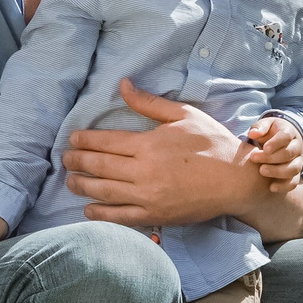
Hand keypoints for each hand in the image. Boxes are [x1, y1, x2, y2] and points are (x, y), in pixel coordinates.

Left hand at [60, 79, 261, 228]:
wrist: (236, 180)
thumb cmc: (212, 144)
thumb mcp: (183, 114)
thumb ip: (148, 103)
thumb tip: (122, 85)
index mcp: (149, 144)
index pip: (106, 141)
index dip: (85, 140)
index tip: (72, 139)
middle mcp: (144, 171)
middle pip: (100, 166)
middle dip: (78, 162)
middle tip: (65, 159)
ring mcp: (149, 196)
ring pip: (104, 192)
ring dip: (82, 187)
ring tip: (70, 182)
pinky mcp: (155, 216)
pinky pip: (120, 217)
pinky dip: (100, 215)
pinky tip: (87, 210)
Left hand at [246, 114, 302, 190]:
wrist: (282, 141)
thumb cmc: (271, 132)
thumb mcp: (266, 125)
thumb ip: (260, 127)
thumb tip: (252, 134)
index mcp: (289, 132)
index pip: (286, 136)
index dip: (276, 142)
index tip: (264, 148)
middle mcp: (296, 147)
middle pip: (288, 153)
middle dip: (271, 157)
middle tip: (254, 158)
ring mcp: (298, 161)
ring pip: (293, 169)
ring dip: (277, 172)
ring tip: (262, 171)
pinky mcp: (295, 174)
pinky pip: (294, 182)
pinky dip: (284, 186)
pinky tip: (271, 187)